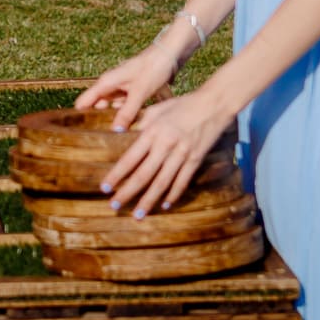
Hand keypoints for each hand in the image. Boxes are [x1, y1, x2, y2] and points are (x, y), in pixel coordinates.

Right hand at [74, 45, 177, 130]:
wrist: (168, 55)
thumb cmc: (152, 69)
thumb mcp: (139, 93)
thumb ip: (127, 112)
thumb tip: (114, 131)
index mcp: (106, 82)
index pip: (84, 102)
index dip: (79, 116)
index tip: (79, 133)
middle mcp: (110, 85)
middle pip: (97, 107)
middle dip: (97, 121)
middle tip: (100, 141)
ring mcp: (120, 88)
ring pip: (111, 108)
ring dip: (113, 119)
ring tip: (115, 138)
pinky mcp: (131, 90)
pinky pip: (124, 106)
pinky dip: (126, 115)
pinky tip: (131, 127)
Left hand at [98, 90, 230, 217]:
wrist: (213, 105)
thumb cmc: (181, 105)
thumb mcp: (157, 110)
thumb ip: (140, 124)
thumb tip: (120, 133)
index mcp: (153, 132)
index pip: (130, 158)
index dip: (117, 175)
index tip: (105, 187)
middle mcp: (166, 146)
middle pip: (144, 175)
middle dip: (127, 192)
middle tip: (114, 206)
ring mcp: (182, 155)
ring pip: (162, 183)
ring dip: (148, 200)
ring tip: (138, 215)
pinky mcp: (196, 160)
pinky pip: (182, 182)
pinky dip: (173, 195)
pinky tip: (164, 206)